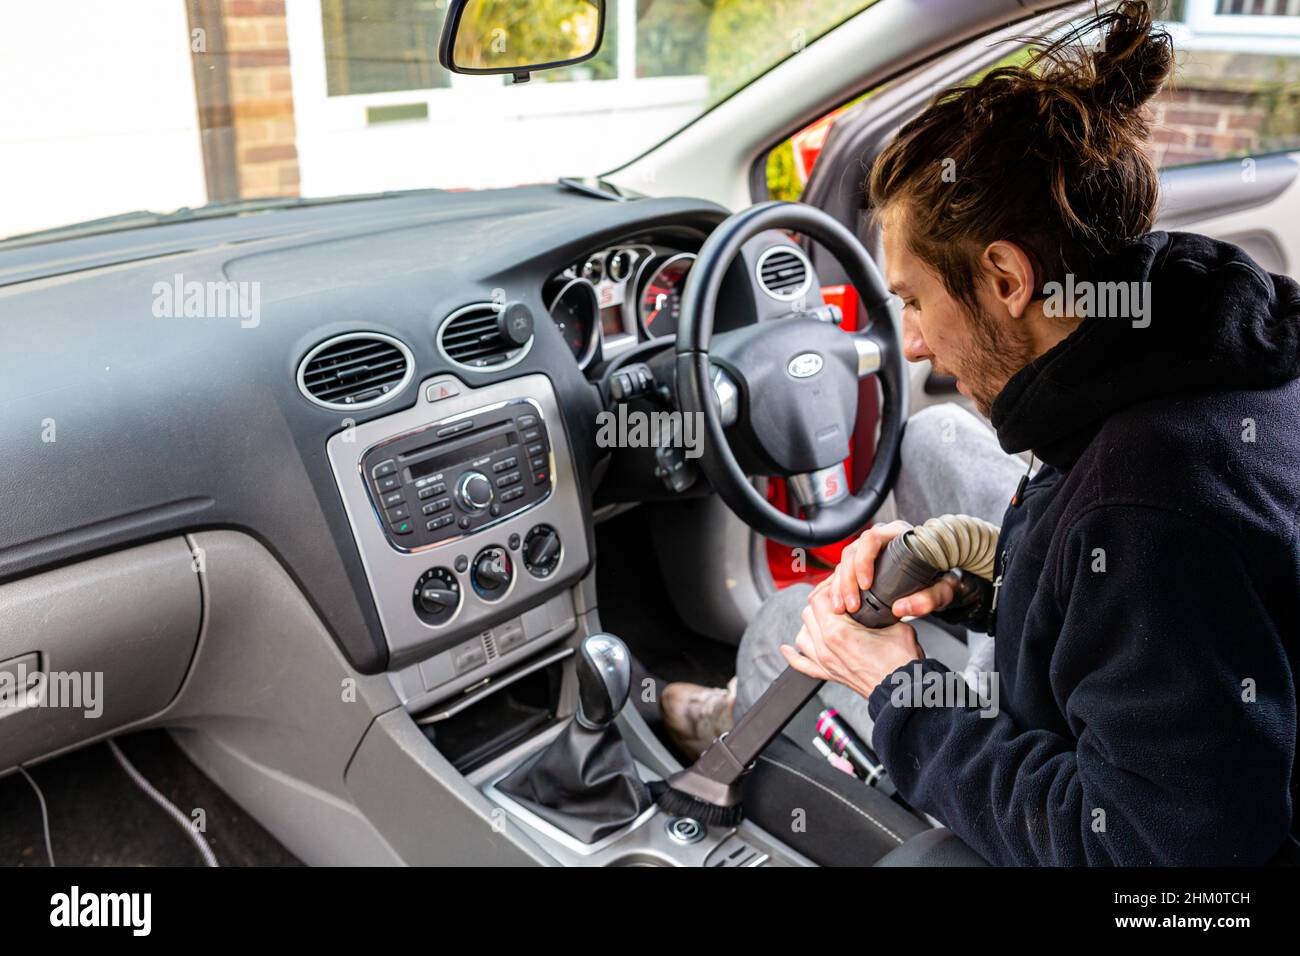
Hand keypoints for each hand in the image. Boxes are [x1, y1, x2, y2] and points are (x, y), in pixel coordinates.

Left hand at [779, 579, 923, 699]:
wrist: (903, 694)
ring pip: (802, 634)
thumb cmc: (901, 664)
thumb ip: (885, 611)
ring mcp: (824, 662)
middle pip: (808, 613)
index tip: (842, 587)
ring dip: (810, 623)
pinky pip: (802, 664)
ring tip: (826, 618)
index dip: (830, 588)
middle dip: (822, 603)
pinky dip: (793, 656)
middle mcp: (825, 647)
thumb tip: (883, 603)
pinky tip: (787, 649)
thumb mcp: (897, 625)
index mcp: (838, 632)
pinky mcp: (828, 674)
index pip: (818, 598)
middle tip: (839, 599)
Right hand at [828, 520, 961, 620]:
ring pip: (844, 562)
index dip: (864, 560)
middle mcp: (881, 538)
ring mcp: (869, 550)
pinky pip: (844, 572)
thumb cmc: (942, 579)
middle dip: (847, 580)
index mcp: (899, 534)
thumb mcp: (943, 590)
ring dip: (840, 586)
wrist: (941, 580)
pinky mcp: (862, 563)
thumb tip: (900, 608)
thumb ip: (929, 599)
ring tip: (842, 608)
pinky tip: (840, 604)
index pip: (872, 538)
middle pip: (852, 551)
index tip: (866, 585)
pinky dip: (839, 589)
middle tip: (852, 604)